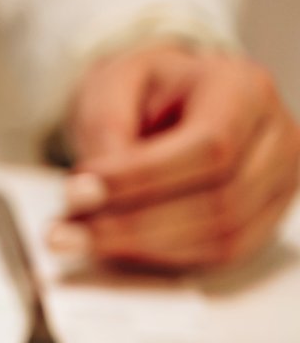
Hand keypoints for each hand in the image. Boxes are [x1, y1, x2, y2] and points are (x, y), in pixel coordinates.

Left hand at [55, 44, 299, 271]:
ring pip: (221, 236)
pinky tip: (115, 248)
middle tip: (66, 231)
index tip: (79, 193)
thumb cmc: (147, 91)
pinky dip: (161, 258)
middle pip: (220, 199)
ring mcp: (277, 183)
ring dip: (141, 247)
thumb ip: (105, 130)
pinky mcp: (263, 220)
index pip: (211, 146)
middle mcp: (276, 137)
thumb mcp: (114, 84)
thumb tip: (95, 190)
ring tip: (79, 238)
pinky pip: (219, 255)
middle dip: (133, 223)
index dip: (142, 178)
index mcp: (245, 89)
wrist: (169, 102)